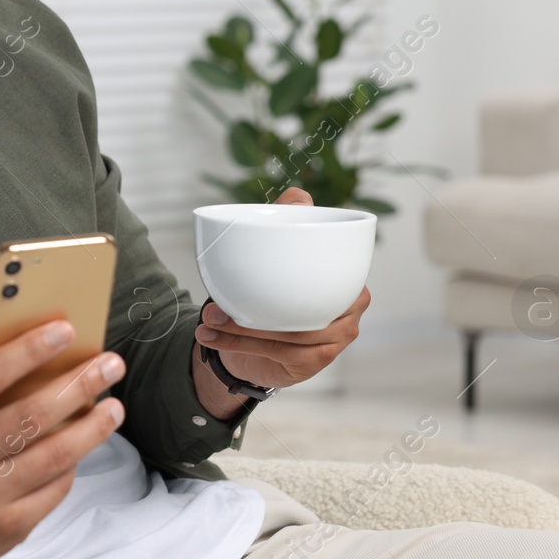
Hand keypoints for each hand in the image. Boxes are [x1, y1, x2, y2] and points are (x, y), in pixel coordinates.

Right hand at [0, 322, 125, 558]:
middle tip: (111, 365)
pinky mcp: (7, 527)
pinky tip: (83, 445)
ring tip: (114, 407)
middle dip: (79, 386)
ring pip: (54, 455)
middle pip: (30, 416)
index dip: (29, 351)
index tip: (65, 331)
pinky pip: (55, 487)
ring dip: (93, 428)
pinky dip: (74, 462)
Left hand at [194, 187, 368, 390]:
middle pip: (306, 304)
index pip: (328, 265)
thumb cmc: (275, 290)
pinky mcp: (318, 360)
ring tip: (207, 319)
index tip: (247, 255)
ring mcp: (338, 337)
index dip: (290, 263)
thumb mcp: (279, 250)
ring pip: (288, 333)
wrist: (262, 340)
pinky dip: (239, 346)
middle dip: (257, 305)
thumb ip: (290, 218)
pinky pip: (278, 352)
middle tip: (211, 304)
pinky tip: (210, 337)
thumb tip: (300, 198)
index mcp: (347, 275)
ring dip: (241, 329)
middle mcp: (351, 307)